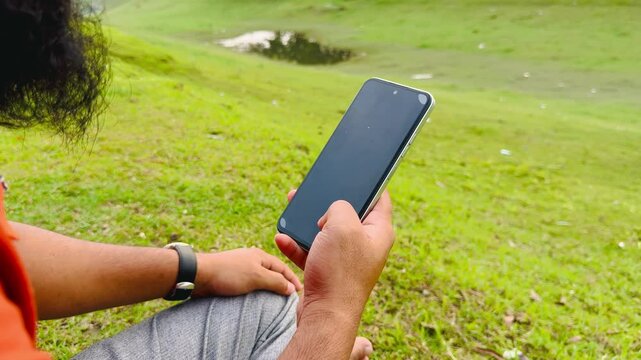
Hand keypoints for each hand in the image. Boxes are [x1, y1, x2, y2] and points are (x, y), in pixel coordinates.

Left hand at [192, 248, 302, 297]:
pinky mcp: (232, 276)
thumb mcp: (257, 277)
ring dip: (270, 286)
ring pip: (262, 277)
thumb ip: (276, 282)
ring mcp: (242, 267)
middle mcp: (252, 259)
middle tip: (291, 295)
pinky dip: (258, 289)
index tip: (300, 290)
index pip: (283, 267)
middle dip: (283, 282)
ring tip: (277, 298)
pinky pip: (251, 282)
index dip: (293, 279)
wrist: (200, 274)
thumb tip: (291, 288)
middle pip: (273, 271)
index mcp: (260, 255)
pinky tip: (257, 296)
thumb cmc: (228, 273)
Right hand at [275, 189, 393, 358]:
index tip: (357, 172)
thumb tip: (332, 210)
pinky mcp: (328, 271)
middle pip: (347, 214)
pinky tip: (282, 238)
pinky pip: (311, 251)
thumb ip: (339, 206)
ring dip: (306, 222)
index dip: (368, 183)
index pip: (380, 199)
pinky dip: (297, 245)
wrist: (325, 316)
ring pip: (326, 232)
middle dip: (327, 203)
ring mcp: (346, 259)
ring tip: (291, 209)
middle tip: (312, 191)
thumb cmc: (340, 271)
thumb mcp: (342, 225)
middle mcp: (365, 245)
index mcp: (378, 231)